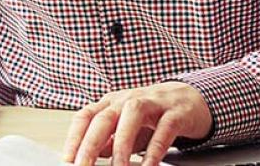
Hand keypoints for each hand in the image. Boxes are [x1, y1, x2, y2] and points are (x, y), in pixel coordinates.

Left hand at [63, 81, 211, 165]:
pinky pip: (164, 130)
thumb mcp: (127, 128)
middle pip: (104, 117)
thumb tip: (90, 157)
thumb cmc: (154, 115)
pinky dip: (154, 150)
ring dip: (122, 145)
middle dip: (90, 144)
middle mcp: (129, 99)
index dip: (74, 137)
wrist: (191, 99)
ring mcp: (153, 103)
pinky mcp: (175, 112)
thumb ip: (109, 142)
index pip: (86, 116)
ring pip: (132, 116)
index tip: (68, 159)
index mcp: (113, 103)